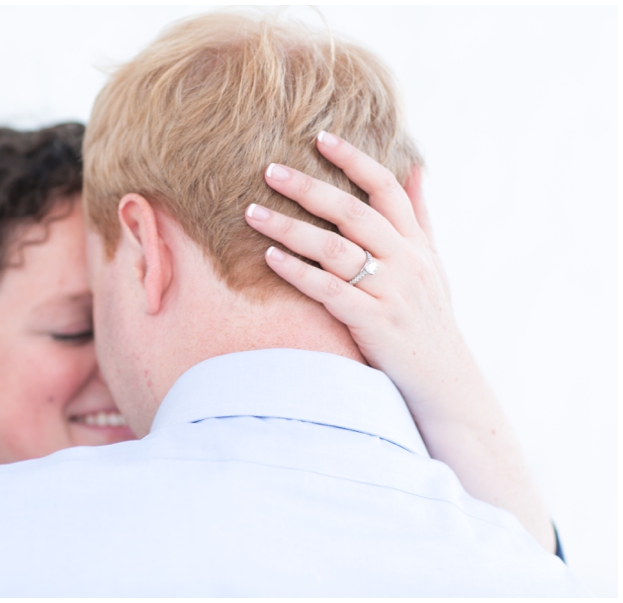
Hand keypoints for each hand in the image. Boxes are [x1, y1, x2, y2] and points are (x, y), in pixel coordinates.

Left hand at [246, 133, 456, 420]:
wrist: (445, 382)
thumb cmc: (430, 321)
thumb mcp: (434, 265)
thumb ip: (421, 217)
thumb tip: (417, 168)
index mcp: (416, 244)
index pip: (386, 188)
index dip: (355, 159)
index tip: (320, 137)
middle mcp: (406, 261)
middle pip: (352, 212)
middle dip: (309, 188)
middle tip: (269, 169)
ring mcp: (390, 290)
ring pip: (334, 248)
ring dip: (289, 227)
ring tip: (251, 212)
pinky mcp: (373, 321)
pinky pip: (328, 290)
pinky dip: (297, 272)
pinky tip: (269, 257)